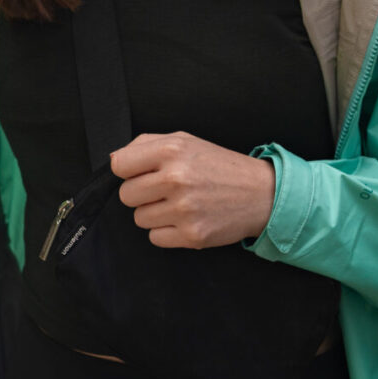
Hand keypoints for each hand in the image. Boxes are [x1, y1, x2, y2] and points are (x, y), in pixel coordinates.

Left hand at [109, 131, 275, 249]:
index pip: (120, 165)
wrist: (260, 193)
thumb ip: (147, 144)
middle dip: (141, 193)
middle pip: (126, 195)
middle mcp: (175, 178)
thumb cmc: (220, 165)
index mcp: (171, 150)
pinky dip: (166, 231)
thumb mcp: (186, 140)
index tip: (138, 173)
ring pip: (139, 218)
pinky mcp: (191, 235)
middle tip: (163, 189)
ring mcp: (183, 209)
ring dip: (154, 213)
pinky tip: (185, 219)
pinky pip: (155, 238)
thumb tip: (116, 159)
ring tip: (178, 203)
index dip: (127, 170)